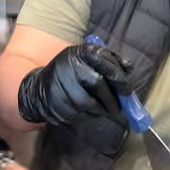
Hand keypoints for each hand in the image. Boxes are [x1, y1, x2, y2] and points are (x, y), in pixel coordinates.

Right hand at [18, 43, 132, 125]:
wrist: (40, 89)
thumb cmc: (71, 72)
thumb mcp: (87, 59)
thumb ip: (109, 60)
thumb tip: (129, 68)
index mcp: (78, 53)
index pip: (102, 60)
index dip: (118, 76)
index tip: (127, 90)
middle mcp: (69, 67)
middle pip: (97, 83)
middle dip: (113, 98)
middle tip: (122, 108)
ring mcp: (61, 87)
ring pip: (90, 103)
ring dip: (104, 110)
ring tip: (111, 113)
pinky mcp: (58, 105)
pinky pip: (81, 114)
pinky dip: (92, 116)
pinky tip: (95, 114)